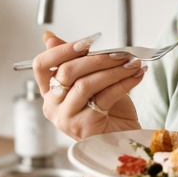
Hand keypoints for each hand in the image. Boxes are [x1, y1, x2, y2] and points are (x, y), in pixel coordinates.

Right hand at [29, 32, 145, 140]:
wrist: (123, 139)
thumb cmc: (108, 111)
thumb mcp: (91, 80)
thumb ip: (74, 61)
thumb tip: (49, 37)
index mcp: (49, 92)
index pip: (41, 65)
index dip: (61, 50)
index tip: (86, 43)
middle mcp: (52, 106)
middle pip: (66, 72)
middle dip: (97, 59)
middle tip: (121, 54)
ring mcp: (66, 119)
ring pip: (85, 85)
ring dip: (113, 70)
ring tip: (132, 64)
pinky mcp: (84, 127)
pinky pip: (104, 97)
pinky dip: (124, 84)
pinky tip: (136, 76)